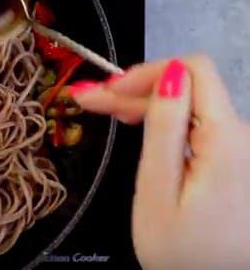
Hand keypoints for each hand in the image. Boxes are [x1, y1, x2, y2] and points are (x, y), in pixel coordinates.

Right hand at [68, 56, 249, 267]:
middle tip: (89, 99)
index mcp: (227, 141)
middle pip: (188, 89)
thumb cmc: (184, 256)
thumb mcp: (158, 190)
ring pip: (189, 108)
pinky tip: (136, 126)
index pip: (193, 70)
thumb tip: (169, 76)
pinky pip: (197, 129)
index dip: (146, 72)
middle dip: (135, 89)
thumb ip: (164, 129)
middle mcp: (242, 140)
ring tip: (106, 110)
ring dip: (146, 105)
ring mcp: (239, 153)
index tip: (108, 89)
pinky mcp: (233, 166)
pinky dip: (163, 124)